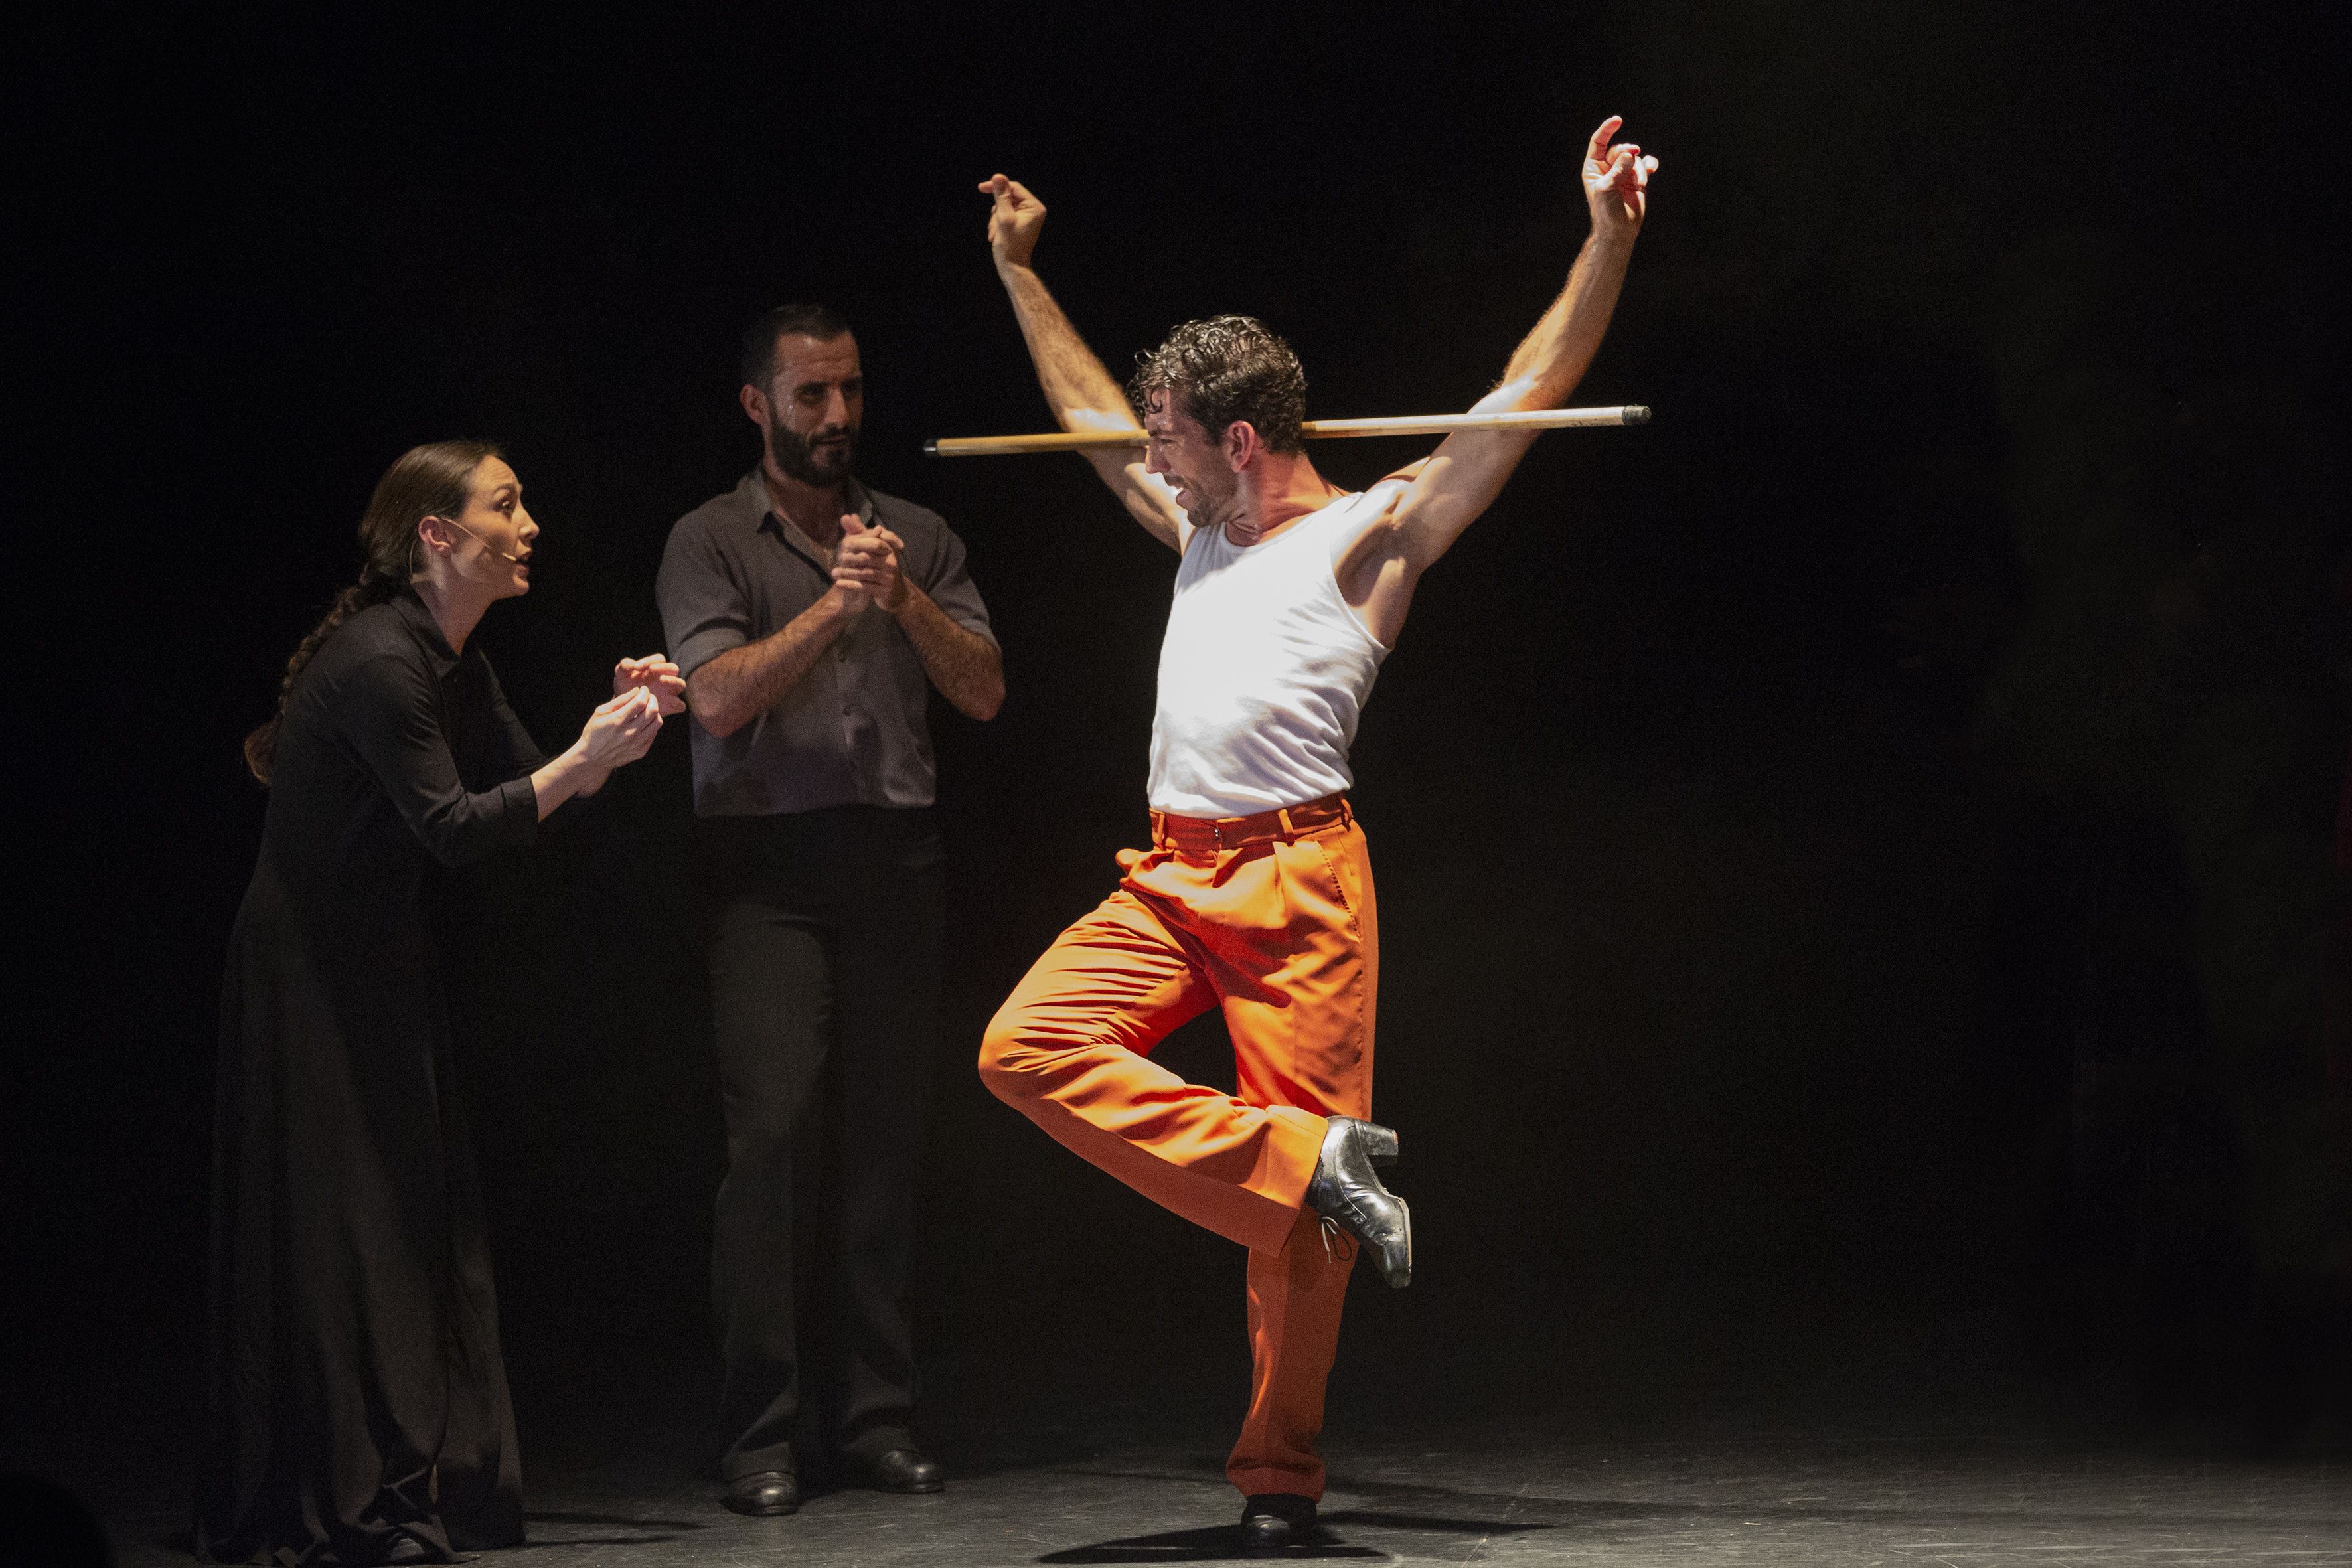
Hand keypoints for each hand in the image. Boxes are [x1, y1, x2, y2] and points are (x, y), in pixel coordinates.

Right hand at [574, 685, 662, 770]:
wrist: (592, 758)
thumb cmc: (594, 732)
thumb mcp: (600, 712)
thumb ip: (619, 701)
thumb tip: (636, 691)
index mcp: (617, 721)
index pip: (640, 702)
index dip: (644, 692)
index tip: (643, 689)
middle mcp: (629, 733)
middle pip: (652, 711)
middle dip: (652, 699)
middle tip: (648, 697)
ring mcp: (636, 744)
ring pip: (657, 722)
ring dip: (655, 712)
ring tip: (647, 709)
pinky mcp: (641, 751)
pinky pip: (653, 734)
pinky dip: (651, 725)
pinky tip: (643, 723)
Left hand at [612, 654, 687, 715]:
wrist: (625, 707)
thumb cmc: (624, 687)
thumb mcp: (621, 675)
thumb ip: (624, 666)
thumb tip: (633, 664)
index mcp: (656, 668)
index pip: (660, 659)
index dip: (650, 660)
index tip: (636, 667)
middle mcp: (666, 678)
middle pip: (674, 668)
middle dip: (664, 667)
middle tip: (651, 669)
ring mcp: (670, 692)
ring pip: (681, 684)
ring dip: (673, 681)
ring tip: (661, 680)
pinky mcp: (671, 707)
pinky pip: (681, 705)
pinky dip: (676, 704)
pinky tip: (662, 703)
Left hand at [832, 514, 907, 611]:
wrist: (894, 592)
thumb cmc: (879, 565)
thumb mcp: (871, 547)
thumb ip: (859, 532)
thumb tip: (847, 517)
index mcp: (889, 548)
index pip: (874, 542)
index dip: (859, 542)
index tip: (844, 544)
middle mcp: (891, 562)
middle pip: (867, 558)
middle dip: (850, 558)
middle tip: (837, 560)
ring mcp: (889, 577)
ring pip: (864, 573)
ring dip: (847, 573)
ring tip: (834, 573)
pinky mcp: (884, 591)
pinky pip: (865, 587)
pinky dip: (850, 585)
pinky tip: (838, 584)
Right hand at [977, 173, 1044, 268]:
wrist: (1012, 267)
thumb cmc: (1010, 246)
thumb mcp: (1004, 218)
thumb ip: (1001, 197)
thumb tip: (998, 177)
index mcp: (1034, 207)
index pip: (1014, 187)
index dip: (997, 186)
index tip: (981, 187)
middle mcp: (1032, 210)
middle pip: (1007, 197)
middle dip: (996, 210)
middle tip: (995, 226)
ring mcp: (1025, 216)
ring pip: (1002, 206)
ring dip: (995, 219)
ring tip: (996, 234)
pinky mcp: (1018, 222)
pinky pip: (1003, 215)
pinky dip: (996, 224)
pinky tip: (996, 235)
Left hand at [1581, 116, 1656, 243]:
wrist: (1619, 231)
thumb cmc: (1606, 211)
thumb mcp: (1607, 188)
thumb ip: (1618, 169)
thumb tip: (1630, 154)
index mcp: (1594, 167)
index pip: (1599, 142)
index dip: (1607, 129)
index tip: (1618, 120)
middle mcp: (1608, 167)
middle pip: (1620, 149)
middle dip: (1627, 154)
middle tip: (1631, 160)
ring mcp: (1623, 173)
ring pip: (1634, 158)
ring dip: (1638, 170)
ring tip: (1639, 185)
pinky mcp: (1636, 179)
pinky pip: (1645, 164)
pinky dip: (1649, 166)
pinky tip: (1651, 169)